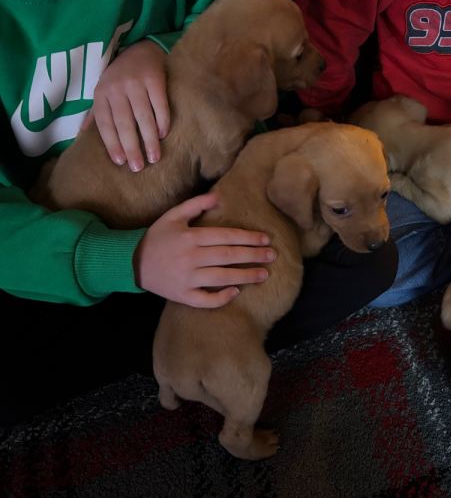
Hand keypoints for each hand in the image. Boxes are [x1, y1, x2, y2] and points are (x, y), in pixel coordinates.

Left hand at [84, 40, 170, 171]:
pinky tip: (163, 135)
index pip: (105, 124)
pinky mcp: (155, 80)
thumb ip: (96, 112)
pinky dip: (162, 122)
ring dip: (149, 140)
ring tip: (154, 157)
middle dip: (131, 147)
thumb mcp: (104, 90)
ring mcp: (136, 83)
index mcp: (101, 94)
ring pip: (143, 117)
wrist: (142, 48)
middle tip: (138, 167)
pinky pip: (159, 105)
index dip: (112, 144)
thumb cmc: (121, 75)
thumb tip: (82, 134)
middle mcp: (116, 88)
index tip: (120, 162)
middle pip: (124, 123)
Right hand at [134, 193, 274, 307]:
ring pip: (221, 278)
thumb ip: (195, 205)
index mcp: (190, 237)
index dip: (248, 238)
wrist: (130, 262)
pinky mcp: (181, 295)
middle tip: (272, 256)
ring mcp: (186, 278)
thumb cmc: (157, 237)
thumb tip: (219, 197)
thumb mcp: (172, 216)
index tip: (266, 239)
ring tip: (264, 274)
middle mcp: (190, 258)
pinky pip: (204, 300)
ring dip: (245, 276)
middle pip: (228, 257)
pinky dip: (221, 298)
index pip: (226, 236)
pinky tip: (236, 292)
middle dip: (253, 256)